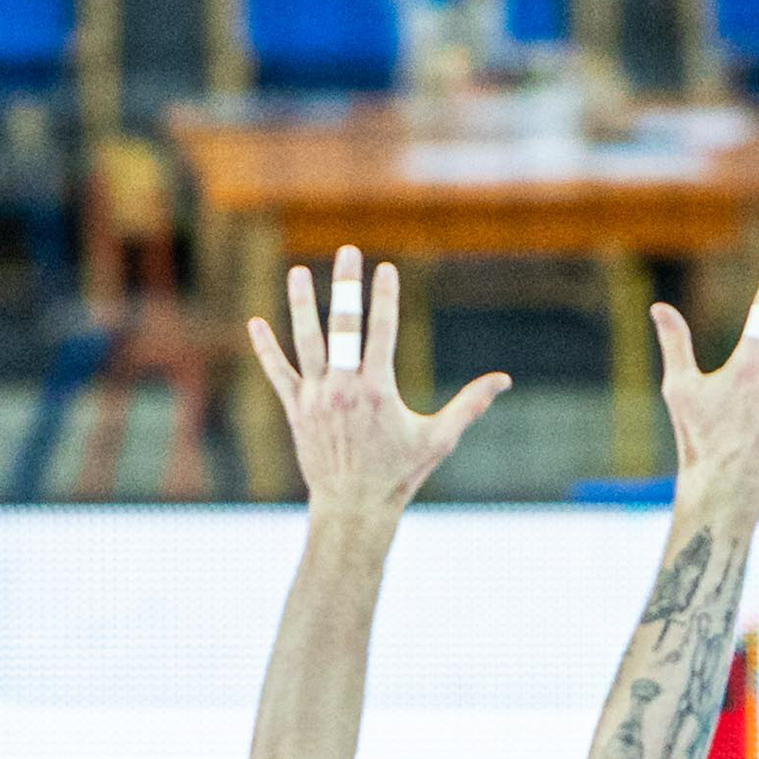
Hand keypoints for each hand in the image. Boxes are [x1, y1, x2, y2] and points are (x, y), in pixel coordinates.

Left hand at [243, 245, 507, 515]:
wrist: (353, 507)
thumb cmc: (400, 474)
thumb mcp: (439, 439)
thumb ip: (470, 405)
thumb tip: (504, 380)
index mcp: (377, 391)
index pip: (381, 332)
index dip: (384, 298)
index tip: (385, 268)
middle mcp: (344, 389)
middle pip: (343, 327)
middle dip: (347, 287)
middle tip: (348, 251)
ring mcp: (317, 398)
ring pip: (306, 343)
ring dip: (301, 305)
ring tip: (297, 271)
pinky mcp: (297, 410)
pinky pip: (278, 374)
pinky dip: (266, 349)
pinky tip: (255, 322)